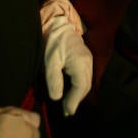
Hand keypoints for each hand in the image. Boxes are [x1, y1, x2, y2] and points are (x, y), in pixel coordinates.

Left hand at [40, 0, 91, 115]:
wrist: (58, 24)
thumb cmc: (52, 42)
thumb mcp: (50, 62)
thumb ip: (54, 81)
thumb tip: (57, 98)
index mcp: (81, 63)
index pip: (80, 87)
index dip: (73, 101)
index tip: (66, 112)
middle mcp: (88, 62)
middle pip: (86, 85)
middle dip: (77, 100)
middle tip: (67, 112)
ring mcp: (88, 59)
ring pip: (87, 81)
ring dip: (79, 94)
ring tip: (69, 104)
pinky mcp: (85, 57)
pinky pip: (86, 75)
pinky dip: (80, 86)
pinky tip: (73, 91)